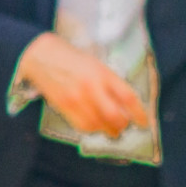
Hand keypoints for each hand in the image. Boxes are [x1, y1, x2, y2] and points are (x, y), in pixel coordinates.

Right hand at [15, 32, 144, 136]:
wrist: (41, 56)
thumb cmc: (71, 59)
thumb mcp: (96, 65)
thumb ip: (110, 83)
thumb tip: (125, 106)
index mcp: (103, 73)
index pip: (128, 98)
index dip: (139, 113)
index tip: (144, 122)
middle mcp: (91, 87)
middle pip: (115, 116)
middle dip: (122, 125)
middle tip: (124, 126)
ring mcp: (76, 98)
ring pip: (99, 125)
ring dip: (107, 130)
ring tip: (109, 129)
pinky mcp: (64, 106)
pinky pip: (82, 125)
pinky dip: (91, 129)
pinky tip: (93, 125)